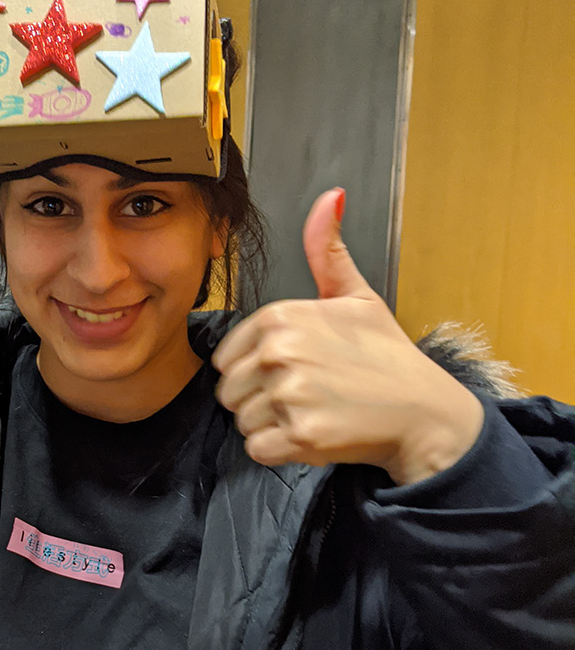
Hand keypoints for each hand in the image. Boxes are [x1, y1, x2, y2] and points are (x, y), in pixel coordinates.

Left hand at [213, 188, 484, 485]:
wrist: (424, 412)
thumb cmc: (387, 357)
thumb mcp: (357, 296)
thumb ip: (328, 251)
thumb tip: (330, 197)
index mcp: (281, 316)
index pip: (226, 357)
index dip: (255, 371)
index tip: (295, 372)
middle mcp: (279, 351)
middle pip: (228, 392)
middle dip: (260, 401)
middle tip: (307, 397)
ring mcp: (289, 394)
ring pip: (242, 422)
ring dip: (271, 428)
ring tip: (314, 414)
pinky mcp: (299, 435)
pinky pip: (257, 450)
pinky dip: (281, 451)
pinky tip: (314, 435)